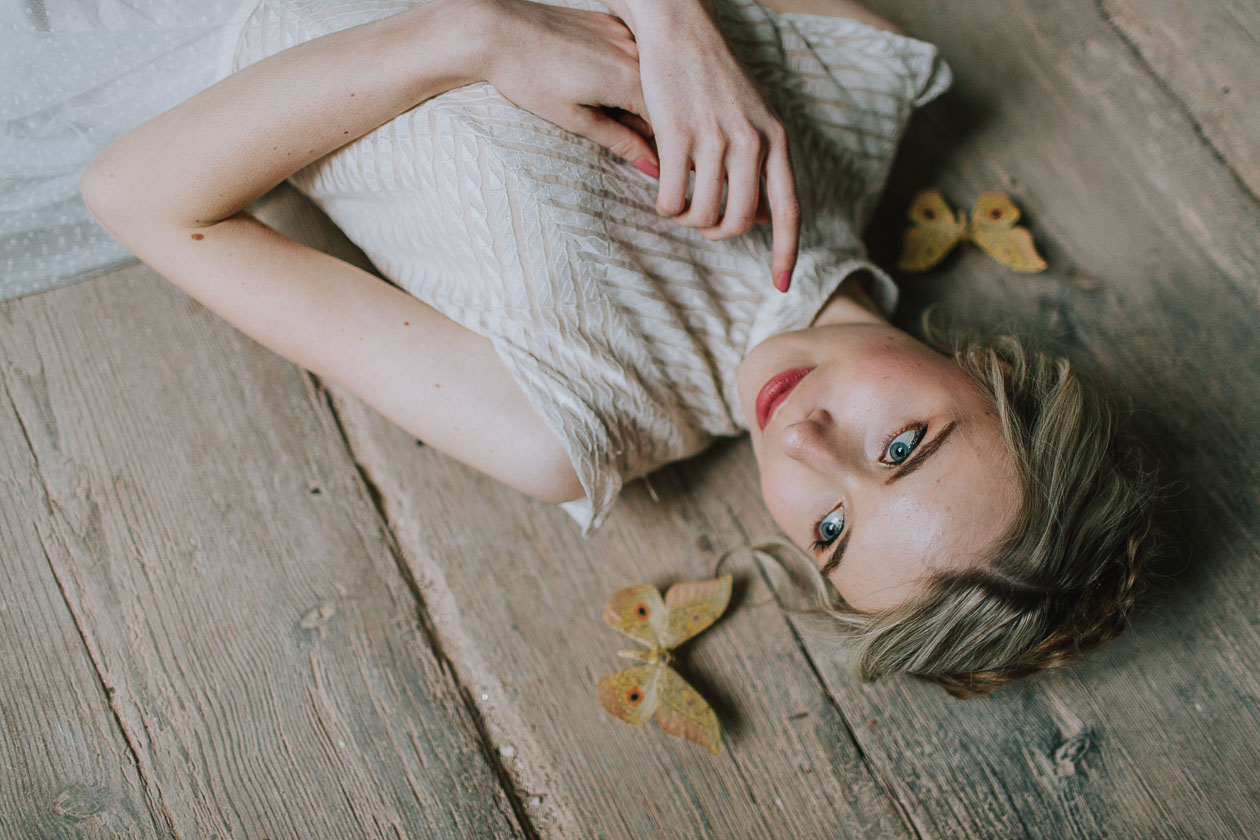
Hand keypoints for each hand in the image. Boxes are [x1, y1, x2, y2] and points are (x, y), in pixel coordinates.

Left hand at [474, 0, 657, 170]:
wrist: (496, 31)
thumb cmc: (529, 77)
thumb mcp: (575, 119)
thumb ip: (619, 142)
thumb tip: (650, 166)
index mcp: (629, 79)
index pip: (665, 123)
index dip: (659, 146)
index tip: (648, 161)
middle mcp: (634, 51)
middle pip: (658, 100)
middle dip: (644, 123)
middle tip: (611, 133)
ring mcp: (622, 33)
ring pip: (645, 78)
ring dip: (632, 98)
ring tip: (594, 104)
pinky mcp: (608, 23)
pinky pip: (629, 55)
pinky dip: (621, 74)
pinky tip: (593, 79)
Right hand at [626, 0, 800, 290]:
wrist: (681, 28)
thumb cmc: (715, 76)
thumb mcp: (755, 117)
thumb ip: (764, 165)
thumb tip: (767, 219)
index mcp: (777, 140)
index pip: (790, 211)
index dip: (787, 253)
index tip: (781, 285)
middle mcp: (752, 141)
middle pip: (740, 222)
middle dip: (718, 235)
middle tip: (702, 225)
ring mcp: (715, 137)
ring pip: (704, 214)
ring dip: (688, 221)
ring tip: (679, 206)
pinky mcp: (678, 134)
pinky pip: (672, 198)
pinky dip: (665, 207)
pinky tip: (662, 194)